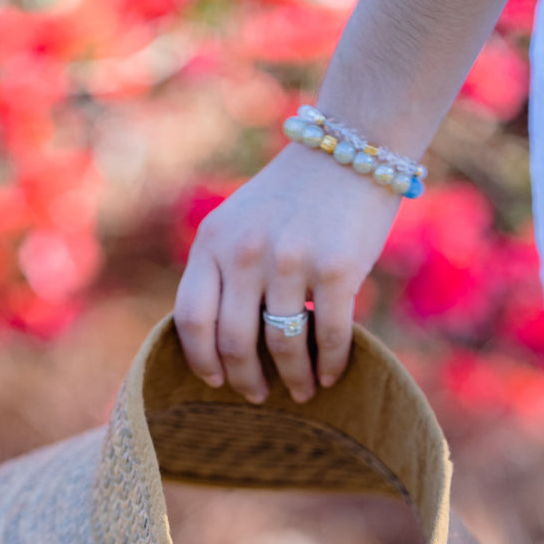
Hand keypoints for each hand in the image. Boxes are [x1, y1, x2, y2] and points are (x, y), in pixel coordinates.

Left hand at [174, 140, 400, 402]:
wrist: (352, 148)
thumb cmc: (294, 197)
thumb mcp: (241, 223)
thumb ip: (223, 270)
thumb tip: (219, 344)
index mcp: (213, 241)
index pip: (192, 318)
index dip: (201, 359)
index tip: (215, 380)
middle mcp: (245, 251)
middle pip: (234, 342)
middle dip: (246, 381)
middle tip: (258, 396)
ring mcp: (290, 260)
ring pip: (281, 346)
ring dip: (293, 380)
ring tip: (301, 392)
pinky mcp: (335, 268)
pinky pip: (328, 336)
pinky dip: (329, 364)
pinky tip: (330, 375)